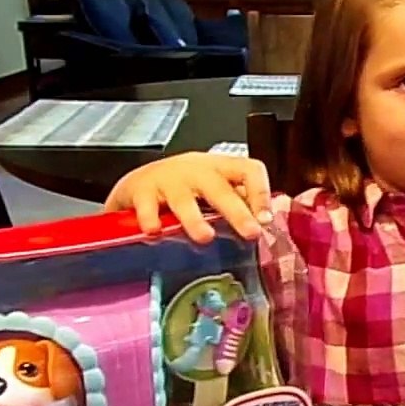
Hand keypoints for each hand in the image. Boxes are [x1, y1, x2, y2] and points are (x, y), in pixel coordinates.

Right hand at [103, 153, 273, 242]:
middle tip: (250, 233)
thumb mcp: (214, 189)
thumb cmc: (185, 187)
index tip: (265, 219)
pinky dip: (150, 219)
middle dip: (236, 211)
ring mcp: (168, 179)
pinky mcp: (141, 190)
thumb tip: (264, 225)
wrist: (139, 181)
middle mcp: (196, 170)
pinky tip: (154, 232)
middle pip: (219, 188)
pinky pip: (147, 205)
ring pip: (183, 199)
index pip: (248, 169)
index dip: (260, 192)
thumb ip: (238, 203)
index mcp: (220, 168)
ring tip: (205, 237)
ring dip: (194, 219)